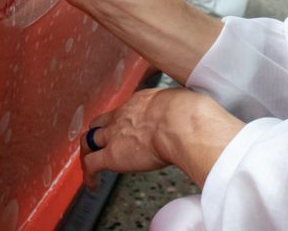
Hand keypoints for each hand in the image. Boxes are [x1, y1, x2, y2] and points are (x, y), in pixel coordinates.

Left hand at [80, 88, 243, 189]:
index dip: (124, 120)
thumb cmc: (190, 113)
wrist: (182, 122)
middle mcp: (124, 115)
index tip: (127, 127)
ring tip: (90, 162)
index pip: (127, 110)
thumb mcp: (185, 102)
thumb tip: (198, 113)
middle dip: (99, 131)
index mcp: (142, 102)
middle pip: (101, 122)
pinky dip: (89, 175)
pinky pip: (92, 164)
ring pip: (90, 140)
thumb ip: (183, 108)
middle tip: (100, 142)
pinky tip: (92, 185)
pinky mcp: (112, 155)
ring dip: (89, 151)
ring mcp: (115, 134)